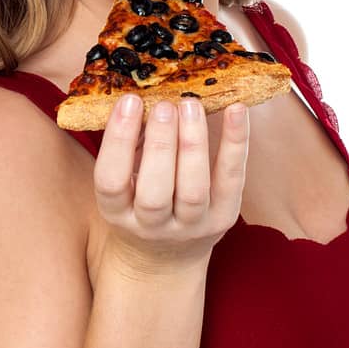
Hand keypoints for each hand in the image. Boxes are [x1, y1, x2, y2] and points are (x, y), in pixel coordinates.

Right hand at [93, 96, 248, 278]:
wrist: (165, 256)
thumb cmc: (138, 201)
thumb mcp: (122, 181)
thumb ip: (128, 143)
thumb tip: (142, 91)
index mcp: (117, 213)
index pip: (111, 181)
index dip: (118, 140)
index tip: (129, 101)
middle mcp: (151, 225)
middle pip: (155, 191)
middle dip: (161, 143)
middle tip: (165, 104)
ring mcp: (190, 226)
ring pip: (193, 190)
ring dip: (194, 143)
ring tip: (191, 105)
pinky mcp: (223, 219)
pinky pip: (231, 180)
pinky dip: (235, 143)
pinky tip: (237, 109)